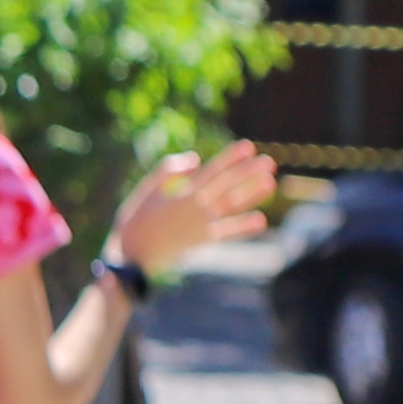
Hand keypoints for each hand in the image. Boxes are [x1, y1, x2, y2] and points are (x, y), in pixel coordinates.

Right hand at [112, 142, 279, 277]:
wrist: (132, 257)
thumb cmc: (136, 222)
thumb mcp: (145, 190)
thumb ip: (167, 171)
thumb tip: (196, 158)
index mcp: (182, 194)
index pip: (212, 172)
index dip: (230, 158)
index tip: (248, 146)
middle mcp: (196, 209)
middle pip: (227, 187)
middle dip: (247, 173)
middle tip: (268, 162)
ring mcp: (201, 226)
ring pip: (231, 207)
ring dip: (252, 195)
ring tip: (270, 183)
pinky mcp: (202, 241)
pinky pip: (227, 233)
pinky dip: (243, 227)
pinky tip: (260, 220)